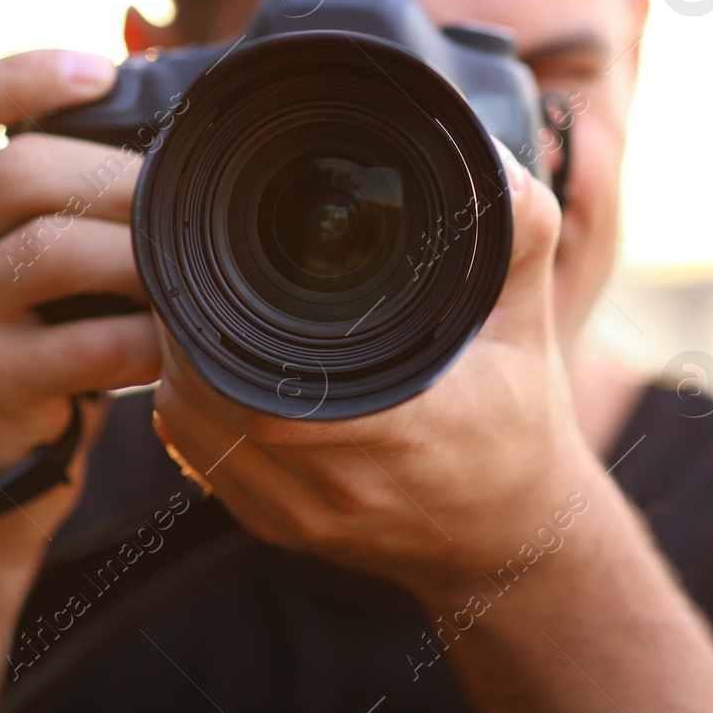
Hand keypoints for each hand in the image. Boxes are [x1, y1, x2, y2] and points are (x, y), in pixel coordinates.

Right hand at [0, 50, 163, 528]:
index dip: (24, 74)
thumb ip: (75, 197)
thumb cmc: (37, 335)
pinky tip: (176, 344)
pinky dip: (144, 340)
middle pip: (20, 172)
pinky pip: (81, 344)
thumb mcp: (34, 257)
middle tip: (190, 197)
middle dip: (120, 178)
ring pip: (49, 251)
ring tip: (190, 270)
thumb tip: (176, 119)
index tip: (101, 70)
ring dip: (138, 255)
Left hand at [151, 142, 603, 596]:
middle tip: (196, 274)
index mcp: (400, 429)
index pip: (263, 384)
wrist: (512, 541)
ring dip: (181, 370)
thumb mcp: (531, 325)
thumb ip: (522, 239)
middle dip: (188, 333)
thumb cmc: (520, 430)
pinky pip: (205, 464)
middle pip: (209, 403)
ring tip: (197, 315)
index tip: (215, 267)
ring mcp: (304, 514)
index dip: (219, 325)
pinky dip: (192, 413)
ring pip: (195, 433)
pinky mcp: (281, 529)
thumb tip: (495, 172)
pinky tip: (205, 371)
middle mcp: (341, 482)